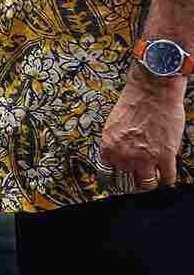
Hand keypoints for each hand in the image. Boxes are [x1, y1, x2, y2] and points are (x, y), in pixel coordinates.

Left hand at [98, 67, 186, 190]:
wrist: (154, 89)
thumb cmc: (135, 101)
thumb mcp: (114, 124)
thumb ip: (116, 143)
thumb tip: (121, 158)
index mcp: (109, 146)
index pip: (107, 174)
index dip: (115, 178)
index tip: (120, 180)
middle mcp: (124, 155)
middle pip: (127, 181)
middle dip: (134, 178)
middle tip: (139, 176)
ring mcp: (145, 157)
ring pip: (147, 184)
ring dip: (150, 181)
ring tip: (153, 176)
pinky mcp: (165, 155)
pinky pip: (167, 178)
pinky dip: (167, 178)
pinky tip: (167, 173)